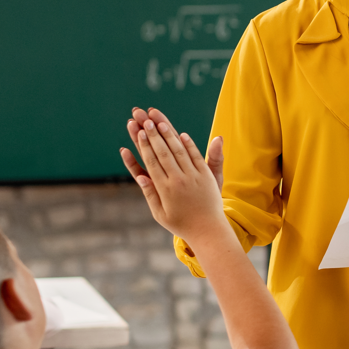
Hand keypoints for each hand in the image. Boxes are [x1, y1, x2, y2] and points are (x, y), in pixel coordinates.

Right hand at [120, 108, 225, 241]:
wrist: (208, 231)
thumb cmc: (181, 223)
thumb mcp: (160, 213)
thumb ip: (150, 193)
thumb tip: (141, 176)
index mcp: (165, 189)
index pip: (152, 161)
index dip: (145, 144)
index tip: (139, 130)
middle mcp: (179, 180)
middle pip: (163, 152)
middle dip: (153, 133)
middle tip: (144, 118)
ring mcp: (194, 177)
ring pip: (179, 151)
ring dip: (168, 134)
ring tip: (159, 120)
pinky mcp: (206, 176)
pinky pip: (196, 157)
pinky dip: (189, 145)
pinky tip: (181, 134)